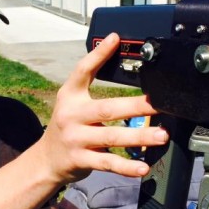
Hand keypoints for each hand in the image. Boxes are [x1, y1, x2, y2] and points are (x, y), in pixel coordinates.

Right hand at [38, 33, 168, 182]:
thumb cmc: (68, 125)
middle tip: (158, 105)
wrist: (47, 160)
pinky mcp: (82, 160)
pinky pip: (108, 162)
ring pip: (112, 136)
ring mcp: (76, 139)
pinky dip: (126, 166)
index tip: (116, 40)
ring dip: (139, 136)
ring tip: (162, 135)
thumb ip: (91, 78)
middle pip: (107, 108)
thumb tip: (113, 45)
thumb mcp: (72, 100)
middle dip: (135, 106)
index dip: (98, 54)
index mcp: (70, 96)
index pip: (82, 71)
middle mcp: (72, 116)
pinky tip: (142, 167)